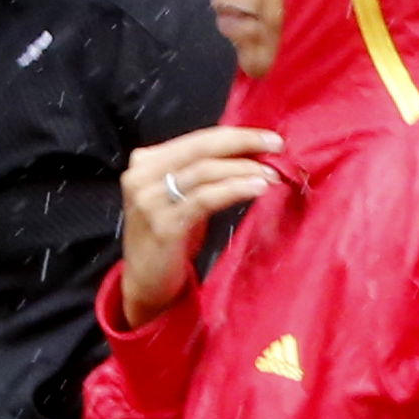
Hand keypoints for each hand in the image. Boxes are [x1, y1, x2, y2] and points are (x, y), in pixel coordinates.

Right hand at [116, 126, 280, 327]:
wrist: (145, 283)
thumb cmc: (170, 238)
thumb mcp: (180, 197)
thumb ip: (201, 172)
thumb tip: (249, 152)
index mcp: (146, 162)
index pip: (197, 138)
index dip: (235, 135)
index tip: (269, 138)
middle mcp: (142, 176)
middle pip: (201, 148)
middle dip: (243, 143)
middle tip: (276, 145)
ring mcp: (149, 200)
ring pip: (204, 172)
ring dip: (243, 170)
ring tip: (272, 174)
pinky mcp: (162, 225)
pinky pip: (205, 199)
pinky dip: (234, 190)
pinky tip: (256, 189)